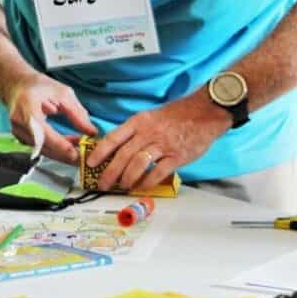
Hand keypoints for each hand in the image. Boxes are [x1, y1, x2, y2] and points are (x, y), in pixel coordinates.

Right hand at [6, 73, 97, 162]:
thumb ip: (77, 113)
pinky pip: (42, 147)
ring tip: (82, 148)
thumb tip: (90, 131)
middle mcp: (20, 123)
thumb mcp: (63, 94)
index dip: (59, 144)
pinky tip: (71, 144)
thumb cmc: (38, 86)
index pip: (43, 132)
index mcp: (27, 108)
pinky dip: (57, 148)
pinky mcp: (23, 138)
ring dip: (64, 152)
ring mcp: (19, 133)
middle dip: (65, 154)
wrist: (18, 86)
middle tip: (85, 156)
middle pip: (43, 146)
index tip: (74, 152)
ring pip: (44, 150)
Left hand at [88, 94, 231, 191]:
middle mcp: (148, 133)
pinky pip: (157, 172)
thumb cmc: (179, 114)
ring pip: (137, 165)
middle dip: (109, 173)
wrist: (206, 111)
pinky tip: (142, 187)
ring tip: (123, 186)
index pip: (114, 137)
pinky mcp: (177, 156)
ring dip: (127, 179)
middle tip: (103, 183)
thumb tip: (120, 148)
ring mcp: (163, 145)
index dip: (100, 152)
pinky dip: (147, 182)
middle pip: (122, 155)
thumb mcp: (153, 116)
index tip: (91, 163)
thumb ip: (137, 130)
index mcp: (140, 121)